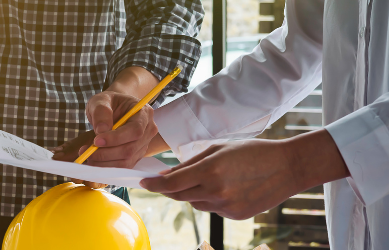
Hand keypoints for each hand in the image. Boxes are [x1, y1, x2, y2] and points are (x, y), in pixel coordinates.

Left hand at [52, 91, 156, 187]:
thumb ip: (101, 111)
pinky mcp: (135, 156)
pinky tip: (94, 160)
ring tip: (87, 155)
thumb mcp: (101, 100)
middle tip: (86, 151)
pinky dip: (106, 166)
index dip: (116, 138)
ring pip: (126, 161)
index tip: (96, 140)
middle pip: (130, 149)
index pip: (135, 130)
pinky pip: (122, 167)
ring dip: (104, 162)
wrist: (113, 109)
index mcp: (144, 113)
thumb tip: (101, 131)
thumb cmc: (108, 103)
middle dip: (106, 153)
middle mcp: (148, 131)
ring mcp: (143, 145)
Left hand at [140, 130, 348, 219]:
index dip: (153, 185)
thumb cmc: (252, 152)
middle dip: (170, 188)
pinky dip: (211, 199)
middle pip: (179, 196)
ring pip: (195, 203)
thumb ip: (190, 163)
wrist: (288, 167)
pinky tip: (228, 187)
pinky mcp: (235, 215)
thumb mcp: (218, 149)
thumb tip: (166, 175)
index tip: (143, 183)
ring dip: (193, 192)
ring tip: (213, 177)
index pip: (170, 184)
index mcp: (209, 171)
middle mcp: (216, 192)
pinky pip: (212, 208)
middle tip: (167, 179)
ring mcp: (226, 207)